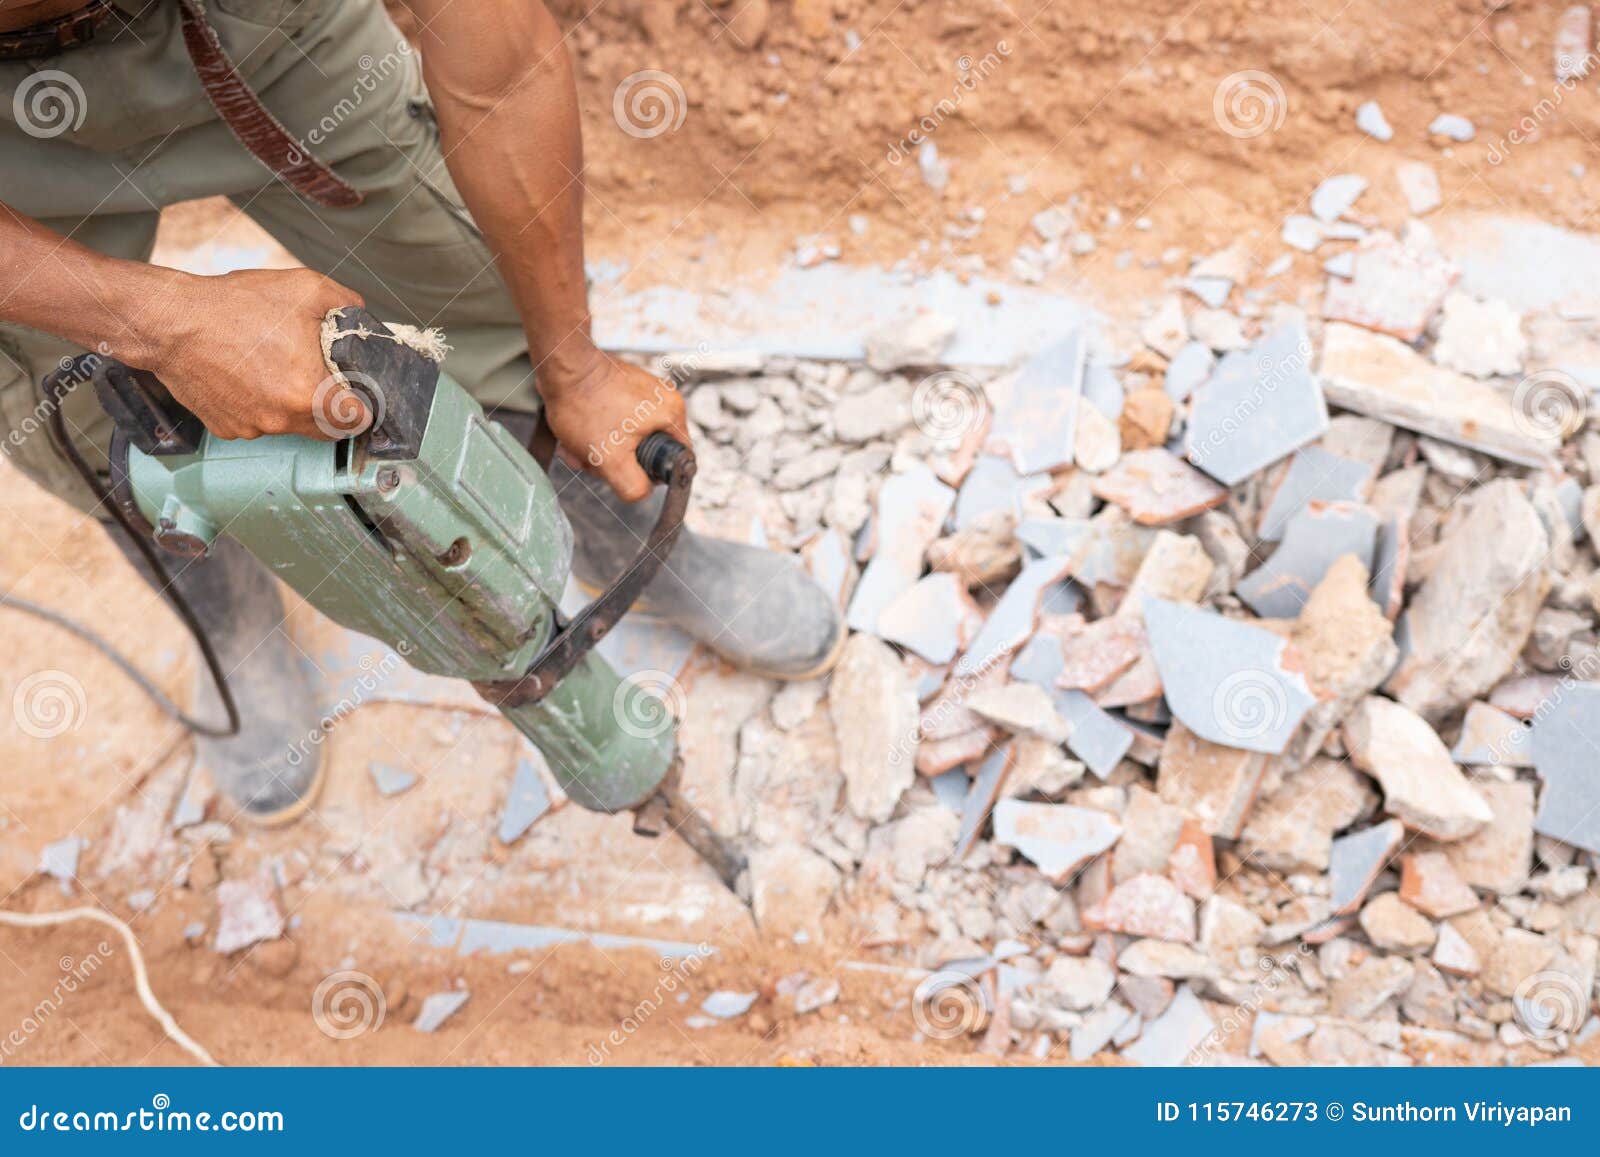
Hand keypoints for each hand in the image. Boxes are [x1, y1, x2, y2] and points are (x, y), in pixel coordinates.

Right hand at [141, 268, 368, 440]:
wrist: (171, 321)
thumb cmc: (235, 306)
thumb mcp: (305, 289)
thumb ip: (346, 305)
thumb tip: (362, 317)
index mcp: (307, 394)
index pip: (357, 422)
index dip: (364, 406)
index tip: (359, 393)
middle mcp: (281, 420)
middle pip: (326, 429)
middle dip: (332, 407)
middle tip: (324, 378)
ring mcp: (252, 428)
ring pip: (291, 425)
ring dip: (294, 405)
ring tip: (278, 366)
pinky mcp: (227, 428)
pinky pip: (258, 423)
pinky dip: (261, 405)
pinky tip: (250, 375)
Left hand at [539, 351, 690, 501]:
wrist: (559, 366)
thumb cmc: (584, 406)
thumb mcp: (610, 458)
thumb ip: (633, 485)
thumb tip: (643, 493)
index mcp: (672, 414)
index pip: (676, 460)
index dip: (651, 474)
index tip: (625, 470)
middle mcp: (663, 401)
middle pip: (647, 452)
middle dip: (615, 462)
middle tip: (592, 458)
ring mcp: (642, 393)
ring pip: (626, 439)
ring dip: (599, 449)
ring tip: (577, 443)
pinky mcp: (621, 389)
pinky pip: (614, 423)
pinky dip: (594, 432)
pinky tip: (575, 432)